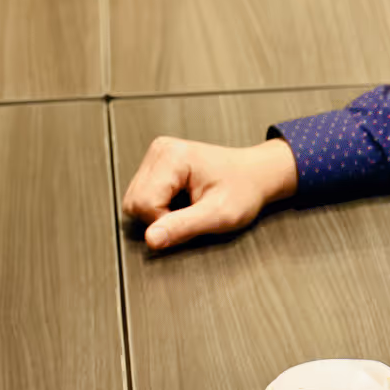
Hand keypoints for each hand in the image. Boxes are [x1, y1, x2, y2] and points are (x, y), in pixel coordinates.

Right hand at [121, 137, 299, 250]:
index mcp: (173, 157)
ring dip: (159, 213)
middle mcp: (160, 150)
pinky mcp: (156, 163)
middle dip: (159, 218)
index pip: (143, 203)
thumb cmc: (243, 190)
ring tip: (187, 207)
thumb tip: (151, 239)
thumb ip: (183, 227)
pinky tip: (181, 201)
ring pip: (135, 199)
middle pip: (134, 201)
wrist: (254, 175)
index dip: (164, 222)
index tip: (192, 219)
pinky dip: (159, 206)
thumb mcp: (219, 215)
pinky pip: (142, 195)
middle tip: (190, 214)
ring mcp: (157, 155)